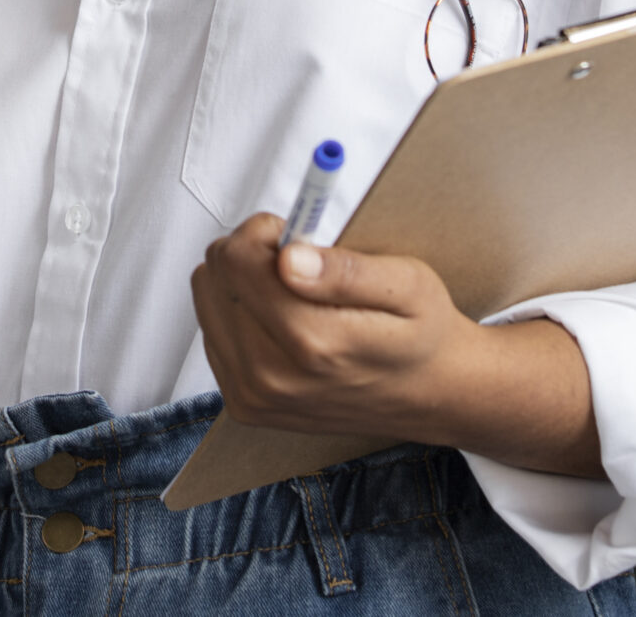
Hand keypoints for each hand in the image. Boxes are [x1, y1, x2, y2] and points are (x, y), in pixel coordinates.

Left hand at [191, 215, 602, 477]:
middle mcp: (272, 376)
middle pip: (214, 275)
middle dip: (252, 254)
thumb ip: (346, 270)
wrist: (429, 396)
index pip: (236, 258)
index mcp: (313, 342)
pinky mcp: (243, 404)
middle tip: (300, 263)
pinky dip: (240, 313)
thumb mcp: (408, 285)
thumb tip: (288, 258)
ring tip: (293, 293)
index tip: (298, 237)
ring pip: (207, 297)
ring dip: (242, 283)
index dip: (265, 232)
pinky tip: (281, 322)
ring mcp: (253, 395)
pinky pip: (212, 330)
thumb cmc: (421, 333)